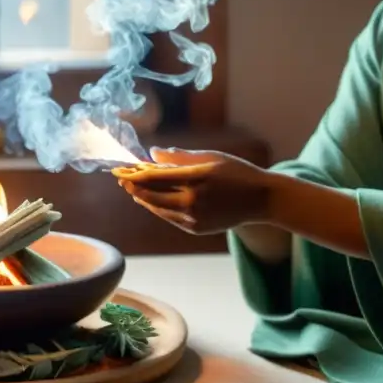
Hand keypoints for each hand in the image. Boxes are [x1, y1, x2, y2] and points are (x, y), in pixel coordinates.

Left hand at [116, 148, 272, 234]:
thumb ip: (179, 156)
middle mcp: (193, 199)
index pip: (155, 176)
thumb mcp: (210, 157)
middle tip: (122, 179)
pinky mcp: (196, 229)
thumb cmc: (236, 172)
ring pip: (157, 208)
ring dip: (143, 199)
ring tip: (133, 190)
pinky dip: (158, 208)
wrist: (261, 200)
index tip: (122, 169)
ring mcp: (194, 217)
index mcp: (196, 177)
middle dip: (133, 187)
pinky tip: (152, 201)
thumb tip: (153, 153)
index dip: (134, 173)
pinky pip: (169, 217)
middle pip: (151, 194)